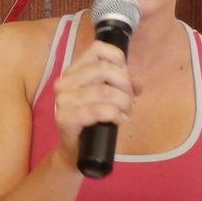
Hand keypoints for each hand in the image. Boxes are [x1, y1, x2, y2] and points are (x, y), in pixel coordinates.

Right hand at [51, 39, 135, 165]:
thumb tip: (138, 84)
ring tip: (126, 113)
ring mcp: (63, 100)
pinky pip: (99, 110)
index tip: (125, 76)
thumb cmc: (92, 121)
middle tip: (129, 101)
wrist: (76, 151)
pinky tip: (120, 120)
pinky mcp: (66, 118)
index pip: (97, 49)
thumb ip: (122, 85)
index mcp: (74, 71)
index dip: (118, 59)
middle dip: (125, 85)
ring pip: (105, 91)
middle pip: (104, 69)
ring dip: (123, 102)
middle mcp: (65, 82)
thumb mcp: (108, 98)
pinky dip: (116, 114)